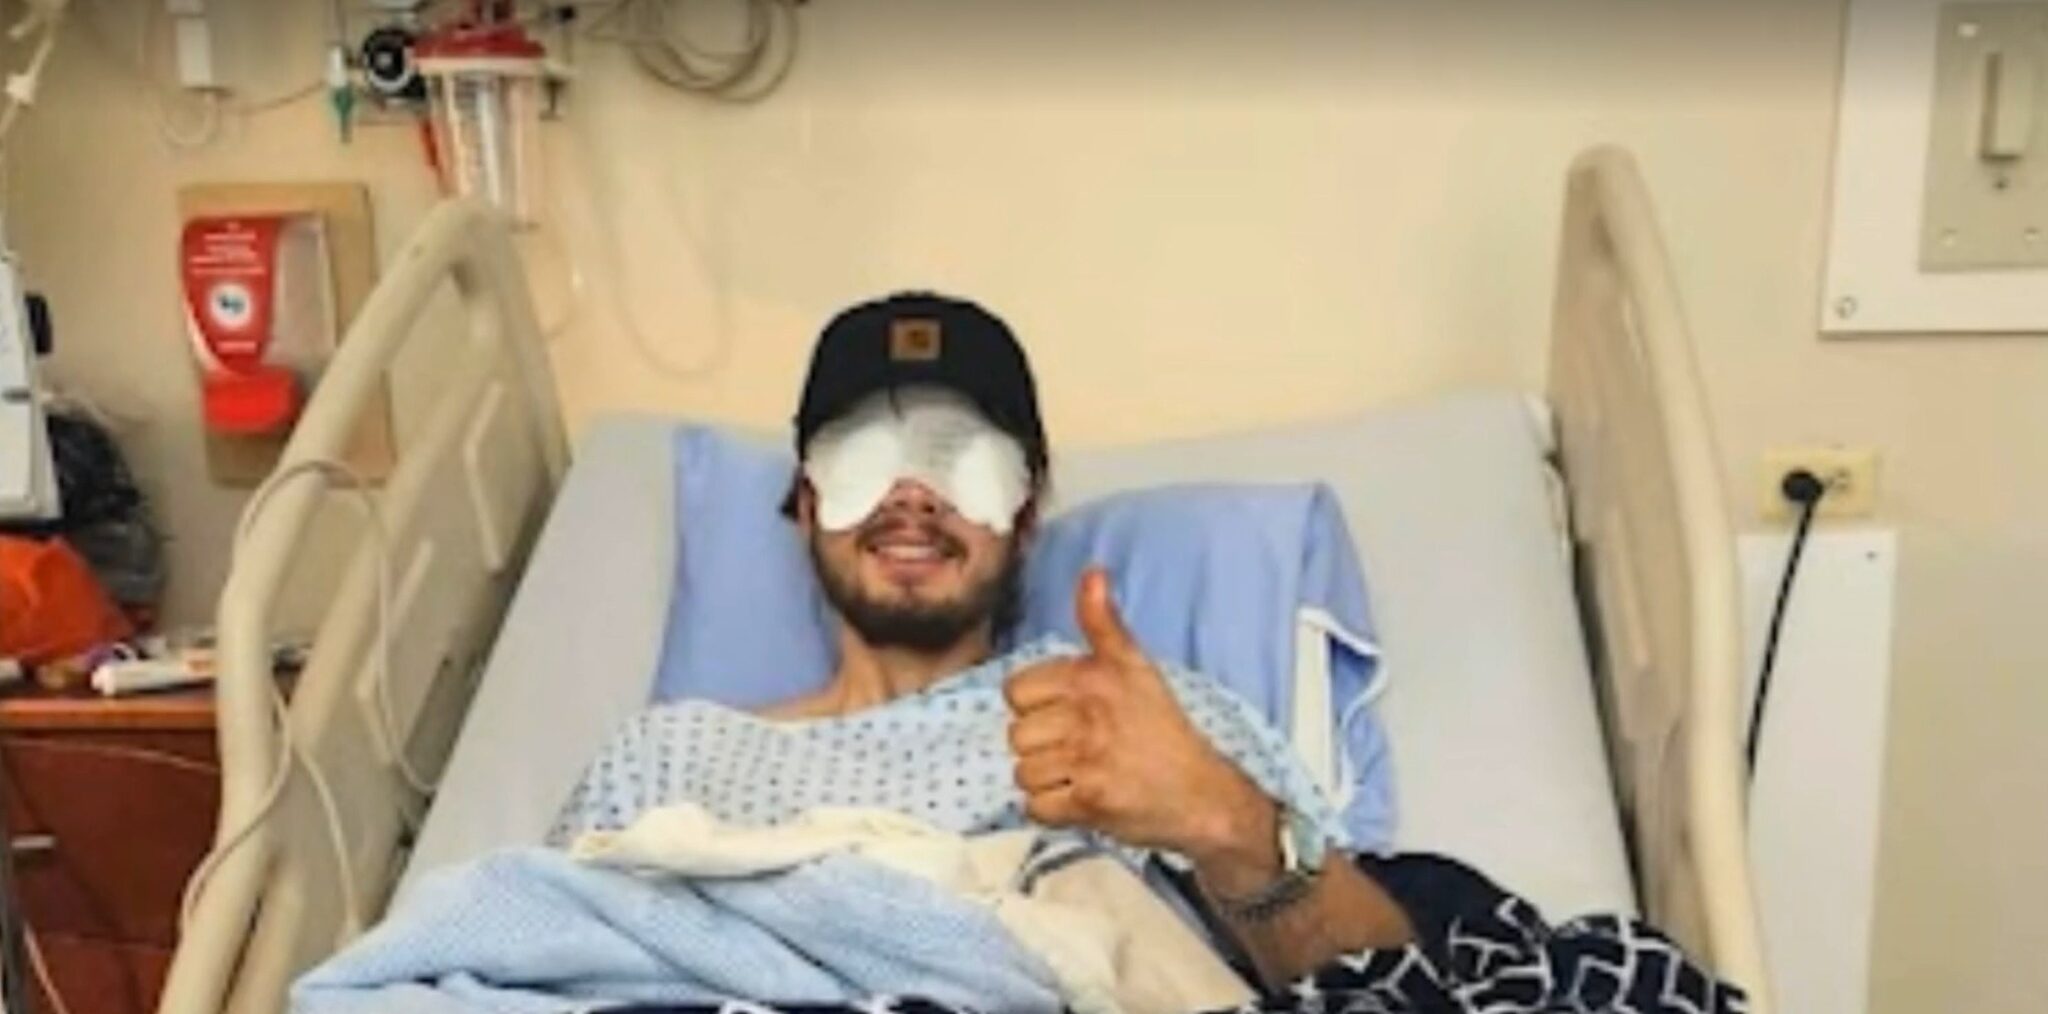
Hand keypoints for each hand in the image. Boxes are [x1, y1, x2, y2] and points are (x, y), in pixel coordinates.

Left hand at [1004, 568, 1277, 866]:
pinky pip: (1035, 807)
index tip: (1067, 713)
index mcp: (1092, 677)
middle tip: (1081, 748)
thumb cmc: (1161, 728)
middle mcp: (1088, 715)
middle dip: (1043, 746)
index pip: (1015, 691)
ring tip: (1083, 773)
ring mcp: (1088, 761)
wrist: (1201, 793)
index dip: (1036, 706)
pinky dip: (1053, 809)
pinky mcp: (1089, 802)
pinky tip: (1081, 798)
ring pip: (1023, 772)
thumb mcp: (1135, 666)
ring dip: (1048, 779)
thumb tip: (1092, 572)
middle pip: (1017, 735)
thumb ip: (1103, 622)